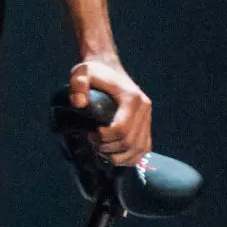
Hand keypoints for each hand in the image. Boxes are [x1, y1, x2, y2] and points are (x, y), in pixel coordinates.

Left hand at [68, 54, 151, 168]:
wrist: (108, 67)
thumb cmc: (94, 72)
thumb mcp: (82, 73)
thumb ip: (78, 84)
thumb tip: (78, 103)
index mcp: (132, 98)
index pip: (122, 129)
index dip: (104, 138)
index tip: (90, 135)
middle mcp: (144, 108)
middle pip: (130, 142)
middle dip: (109, 148)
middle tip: (93, 143)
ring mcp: (148, 118)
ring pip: (139, 150)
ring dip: (119, 157)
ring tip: (102, 150)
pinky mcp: (147, 125)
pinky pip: (144, 149)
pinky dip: (130, 158)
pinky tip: (115, 155)